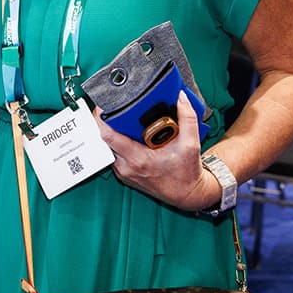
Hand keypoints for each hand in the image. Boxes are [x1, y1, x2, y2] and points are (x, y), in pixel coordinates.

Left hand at [97, 92, 217, 210]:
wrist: (187, 195)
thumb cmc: (187, 174)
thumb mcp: (191, 144)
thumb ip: (187, 118)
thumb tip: (180, 98)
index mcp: (138, 159)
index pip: (108, 136)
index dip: (101, 119)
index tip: (102, 106)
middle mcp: (126, 166)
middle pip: (105, 139)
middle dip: (106, 122)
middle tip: (112, 107)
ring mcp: (123, 171)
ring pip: (108, 146)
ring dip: (112, 132)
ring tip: (119, 118)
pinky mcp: (124, 174)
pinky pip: (113, 154)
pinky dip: (117, 143)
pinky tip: (125, 134)